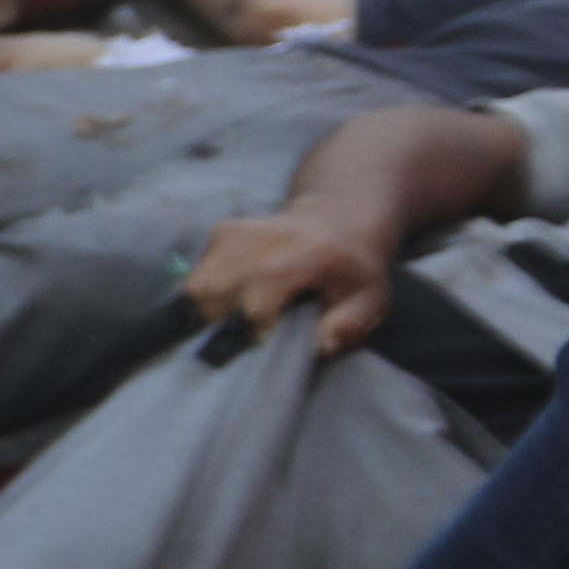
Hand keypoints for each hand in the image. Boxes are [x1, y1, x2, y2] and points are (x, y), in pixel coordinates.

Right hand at [182, 201, 395, 356]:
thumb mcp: (371, 302)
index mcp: (304, 257)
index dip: (259, 333)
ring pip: (197, 286)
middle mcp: (263, 240)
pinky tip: (239, 290)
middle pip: (214, 295)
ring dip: (213, 309)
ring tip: (242, 314)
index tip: (272, 341)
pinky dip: (211, 290)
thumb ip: (349, 327)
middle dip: (226, 323)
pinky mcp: (221, 230)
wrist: (338, 221)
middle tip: (252, 331)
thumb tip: (321, 347)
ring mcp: (236, 232)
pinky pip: (197, 273)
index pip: (256, 307)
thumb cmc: (354, 271)